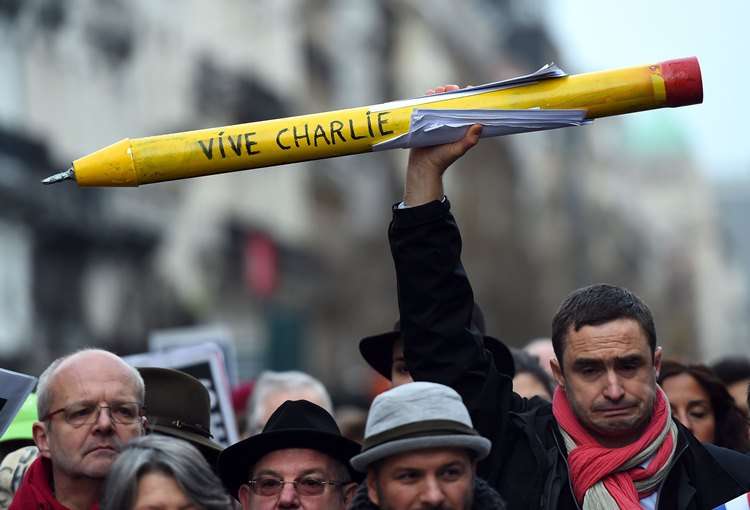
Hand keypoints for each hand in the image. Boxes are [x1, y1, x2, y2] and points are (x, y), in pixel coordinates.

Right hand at [403, 85, 481, 206]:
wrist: (423, 167)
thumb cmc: (442, 160)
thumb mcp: (458, 149)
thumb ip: (469, 140)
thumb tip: (479, 125)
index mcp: (459, 127)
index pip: (466, 108)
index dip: (468, 97)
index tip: (469, 89)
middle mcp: (448, 122)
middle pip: (451, 101)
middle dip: (451, 92)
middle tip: (451, 88)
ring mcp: (436, 122)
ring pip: (439, 102)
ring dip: (439, 93)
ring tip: (439, 90)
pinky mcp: (424, 123)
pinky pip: (426, 107)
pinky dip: (427, 99)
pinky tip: (428, 94)